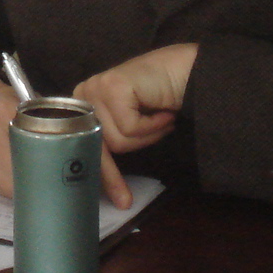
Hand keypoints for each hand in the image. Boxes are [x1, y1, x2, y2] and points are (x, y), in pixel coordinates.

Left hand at [73, 43, 198, 207]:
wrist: (188, 70)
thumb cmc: (162, 98)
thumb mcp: (129, 123)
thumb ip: (112, 138)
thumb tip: (98, 180)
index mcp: (84, 104)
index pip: (83, 144)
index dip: (99, 173)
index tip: (111, 199)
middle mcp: (85, 93)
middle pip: (96, 146)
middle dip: (111, 175)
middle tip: (125, 201)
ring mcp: (97, 88)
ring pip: (117, 141)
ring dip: (147, 136)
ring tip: (160, 119)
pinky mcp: (113, 86)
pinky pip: (131, 128)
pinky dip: (153, 126)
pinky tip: (163, 112)